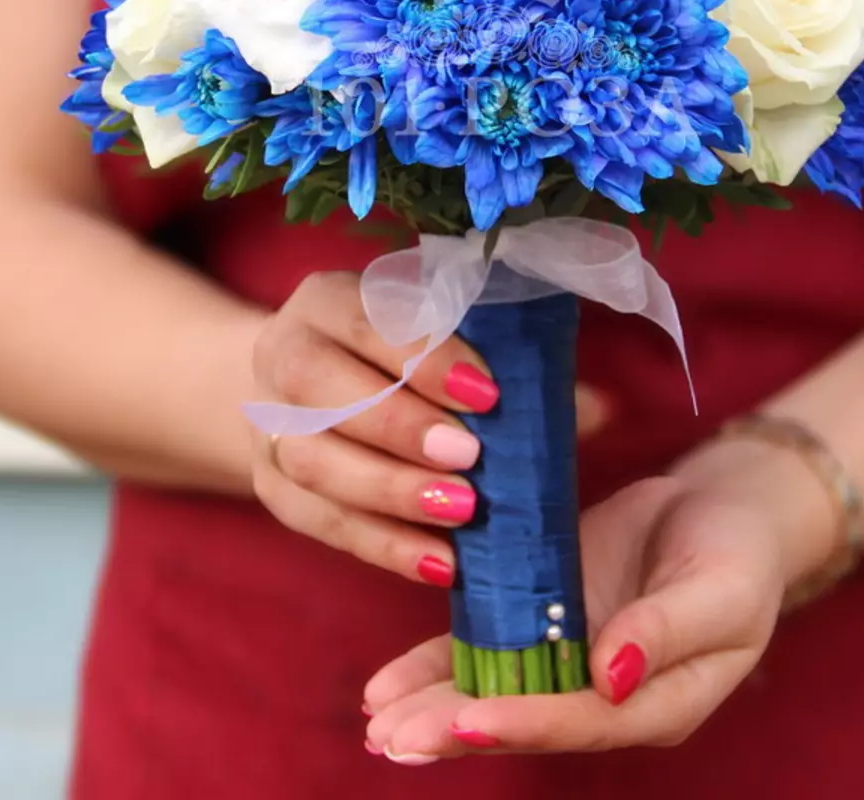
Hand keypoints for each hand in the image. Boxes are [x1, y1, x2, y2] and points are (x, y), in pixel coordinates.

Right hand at [248, 271, 502, 586]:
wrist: (309, 382)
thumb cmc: (397, 354)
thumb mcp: (445, 337)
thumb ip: (514, 366)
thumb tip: (598, 410)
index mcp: (328, 300)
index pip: (367, 319)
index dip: (424, 356)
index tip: (488, 393)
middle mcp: (283, 351)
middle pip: (316, 386)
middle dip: (396, 424)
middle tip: (468, 457)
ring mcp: (265, 423)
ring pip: (307, 459)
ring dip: (387, 491)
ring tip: (459, 515)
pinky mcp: (269, 484)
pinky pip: (314, 521)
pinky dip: (379, 546)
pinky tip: (439, 563)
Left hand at [362, 476, 786, 759]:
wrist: (719, 510)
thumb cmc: (737, 554)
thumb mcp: (722, 590)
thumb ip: (669, 632)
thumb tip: (612, 678)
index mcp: (656, 701)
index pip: (584, 721)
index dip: (526, 722)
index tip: (468, 722)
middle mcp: (602, 690)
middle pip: (525, 717)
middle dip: (456, 727)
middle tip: (391, 739)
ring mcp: (567, 652)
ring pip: (493, 687)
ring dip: (433, 706)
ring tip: (377, 724)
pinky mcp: (540, 613)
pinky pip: (484, 643)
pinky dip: (436, 663)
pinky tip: (387, 684)